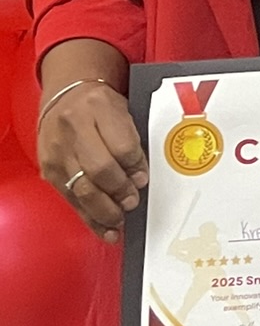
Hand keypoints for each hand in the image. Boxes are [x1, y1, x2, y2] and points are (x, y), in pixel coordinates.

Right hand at [36, 38, 144, 243]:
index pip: (121, 144)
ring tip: (119, 220)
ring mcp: (58, 151)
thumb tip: (141, 176)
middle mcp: (74, 128)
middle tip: (132, 202)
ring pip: (82, 188)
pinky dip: (89, 217)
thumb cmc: (101, 106)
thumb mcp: (123, 110)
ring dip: (104, 209)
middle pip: (99, 168)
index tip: (143, 180)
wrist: (65, 97)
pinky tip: (104, 228)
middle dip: (119, 190)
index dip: (135, 166)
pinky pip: (70, 198)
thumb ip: (133, 139)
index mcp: (99, 107)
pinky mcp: (49, 170)